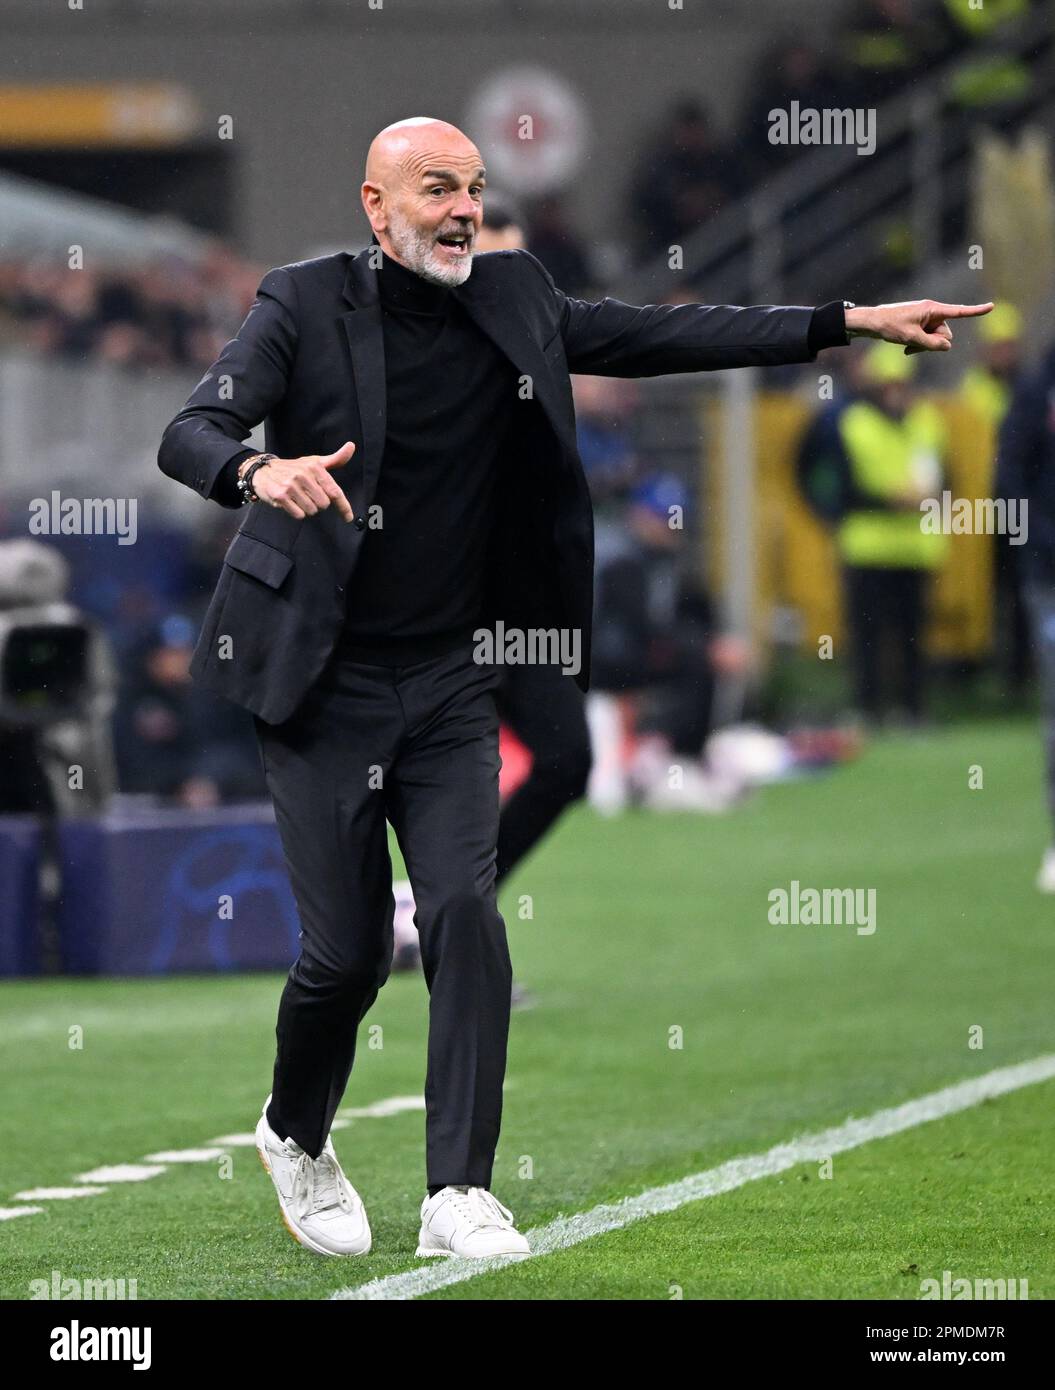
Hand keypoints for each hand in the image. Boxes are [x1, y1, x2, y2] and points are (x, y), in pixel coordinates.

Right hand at [244, 442, 355, 519]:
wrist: (263, 470)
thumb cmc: (293, 468)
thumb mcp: (314, 462)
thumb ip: (335, 459)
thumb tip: (351, 446)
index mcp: (315, 467)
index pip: (334, 491)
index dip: (343, 506)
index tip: (348, 517)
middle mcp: (303, 475)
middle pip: (323, 504)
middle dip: (318, 503)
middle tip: (308, 495)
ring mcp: (291, 486)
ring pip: (311, 511)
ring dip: (306, 508)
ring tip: (298, 497)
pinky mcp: (280, 496)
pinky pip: (298, 514)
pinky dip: (296, 512)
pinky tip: (290, 502)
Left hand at [845, 300, 993, 354]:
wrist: (872, 322)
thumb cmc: (890, 326)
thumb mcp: (911, 338)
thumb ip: (931, 344)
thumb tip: (948, 346)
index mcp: (932, 309)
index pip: (959, 311)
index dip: (976, 311)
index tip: (992, 306)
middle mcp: (932, 312)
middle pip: (946, 333)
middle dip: (934, 342)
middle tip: (914, 344)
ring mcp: (926, 319)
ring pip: (936, 338)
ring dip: (924, 346)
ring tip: (907, 346)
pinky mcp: (920, 325)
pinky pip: (927, 339)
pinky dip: (919, 345)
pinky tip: (906, 348)